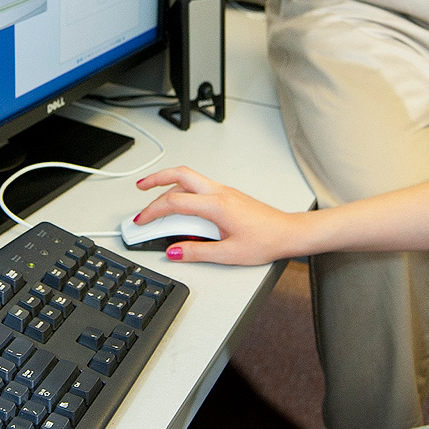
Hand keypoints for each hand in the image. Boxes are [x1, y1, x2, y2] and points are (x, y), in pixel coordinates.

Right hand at [126, 165, 309, 266]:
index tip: (141, 221)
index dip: (153, 211)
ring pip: (189, 178)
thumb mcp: (228, 254)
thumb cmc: (265, 241)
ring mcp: (224, 191)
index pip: (174, 202)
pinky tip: (181, 204)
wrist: (288, 233)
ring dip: (169, 183)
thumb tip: (174, 251)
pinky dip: (184, 190)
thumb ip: (197, 252)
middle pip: (180, 174)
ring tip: (156, 197)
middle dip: (156, 178)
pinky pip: (199, 186)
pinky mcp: (228, 195)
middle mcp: (218, 192)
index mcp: (216, 205)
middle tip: (140, 187)